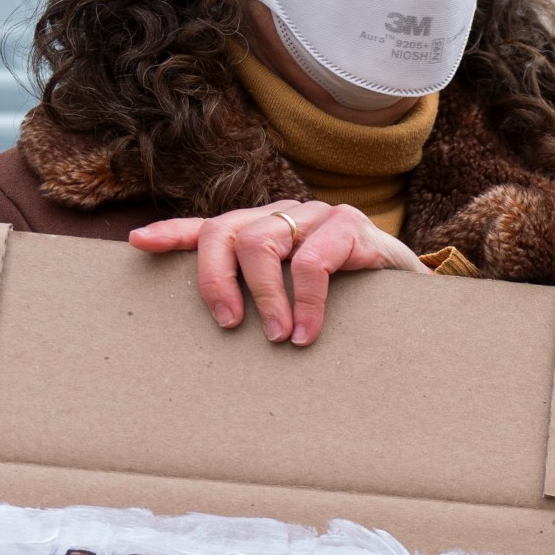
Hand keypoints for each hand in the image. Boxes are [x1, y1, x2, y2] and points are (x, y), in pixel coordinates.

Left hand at [128, 202, 426, 345]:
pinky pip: (312, 260)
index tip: (138, 243)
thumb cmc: (350, 310)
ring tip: (278, 339)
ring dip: (264, 298)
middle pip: (224, 232)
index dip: (173, 233)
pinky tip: (307, 334)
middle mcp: (286, 215)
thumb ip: (260, 305)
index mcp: (266, 232)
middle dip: (215, 280)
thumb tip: (217, 330)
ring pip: (261, 241)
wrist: (417, 304)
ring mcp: (318, 216)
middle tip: (229, 326)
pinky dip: (305, 302)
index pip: (211, 227)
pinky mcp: (351, 226)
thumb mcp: (296, 305)